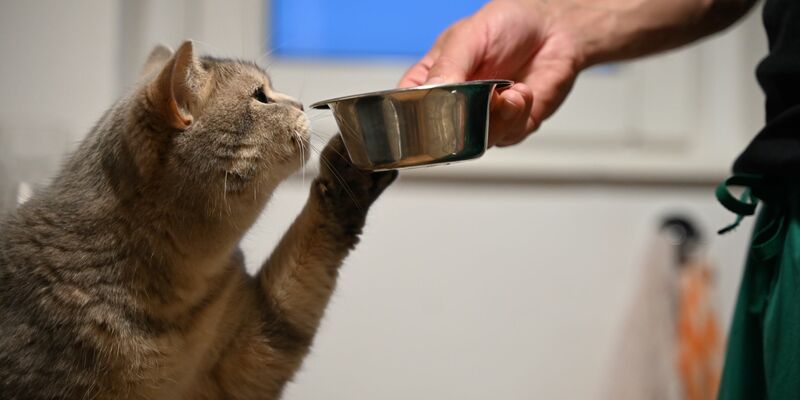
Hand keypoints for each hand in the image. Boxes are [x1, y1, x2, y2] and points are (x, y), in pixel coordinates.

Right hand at [398, 0, 582, 146]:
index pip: (406, 110)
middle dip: (462, 123)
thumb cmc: (505, 23)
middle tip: (477, 101)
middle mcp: (454, 105)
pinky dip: (517, 115)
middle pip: (441, 137)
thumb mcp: (467, 37)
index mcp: (430, 81)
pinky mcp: (511, 126)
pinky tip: (522, 92)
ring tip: (508, 92)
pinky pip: (507, 136)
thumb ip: (448, 67)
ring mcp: (482, 118)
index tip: (431, 114)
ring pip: (477, 142)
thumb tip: (433, 93)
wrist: (552, 27)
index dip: (412, 120)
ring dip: (496, 118)